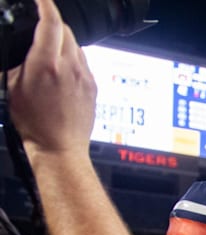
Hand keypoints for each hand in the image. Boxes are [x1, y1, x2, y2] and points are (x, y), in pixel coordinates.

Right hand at [7, 0, 96, 157]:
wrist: (60, 146)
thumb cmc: (34, 123)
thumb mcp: (10, 87)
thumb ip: (17, 62)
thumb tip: (20, 50)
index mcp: (46, 64)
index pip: (51, 22)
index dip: (45, 4)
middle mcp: (70, 67)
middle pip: (65, 30)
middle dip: (52, 23)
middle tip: (39, 25)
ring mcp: (84, 76)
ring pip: (76, 45)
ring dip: (62, 42)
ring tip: (48, 53)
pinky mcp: (93, 86)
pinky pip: (83, 62)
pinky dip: (72, 58)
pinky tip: (61, 70)